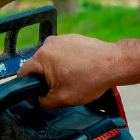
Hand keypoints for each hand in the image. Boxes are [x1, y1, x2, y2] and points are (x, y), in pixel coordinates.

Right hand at [17, 34, 139, 108]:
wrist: (116, 63)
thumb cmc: (91, 79)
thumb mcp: (63, 99)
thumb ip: (44, 102)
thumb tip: (38, 100)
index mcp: (42, 57)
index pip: (23, 73)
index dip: (27, 88)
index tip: (36, 96)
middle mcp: (48, 44)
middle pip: (37, 66)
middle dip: (45, 79)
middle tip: (59, 90)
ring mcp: (61, 39)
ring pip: (50, 59)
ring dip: (56, 70)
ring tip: (72, 79)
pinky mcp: (73, 38)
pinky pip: (62, 53)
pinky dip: (67, 62)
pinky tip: (80, 70)